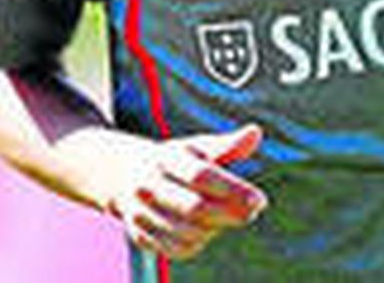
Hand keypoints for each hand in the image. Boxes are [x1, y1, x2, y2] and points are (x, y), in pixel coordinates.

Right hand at [91, 124, 268, 260]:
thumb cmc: (175, 160)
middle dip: (229, 214)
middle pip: (194, 208)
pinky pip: (176, 249)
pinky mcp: (139, 235)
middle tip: (252, 212)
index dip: (232, 190)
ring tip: (228, 216)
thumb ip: (226, 146)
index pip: (201, 176)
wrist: (123, 175)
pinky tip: (207, 230)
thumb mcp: (197, 147)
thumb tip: (255, 133)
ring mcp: (140, 212)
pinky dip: (197, 243)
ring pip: (187, 232)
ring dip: (215, 228)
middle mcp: (148, 186)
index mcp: (166, 159)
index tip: (260, 200)